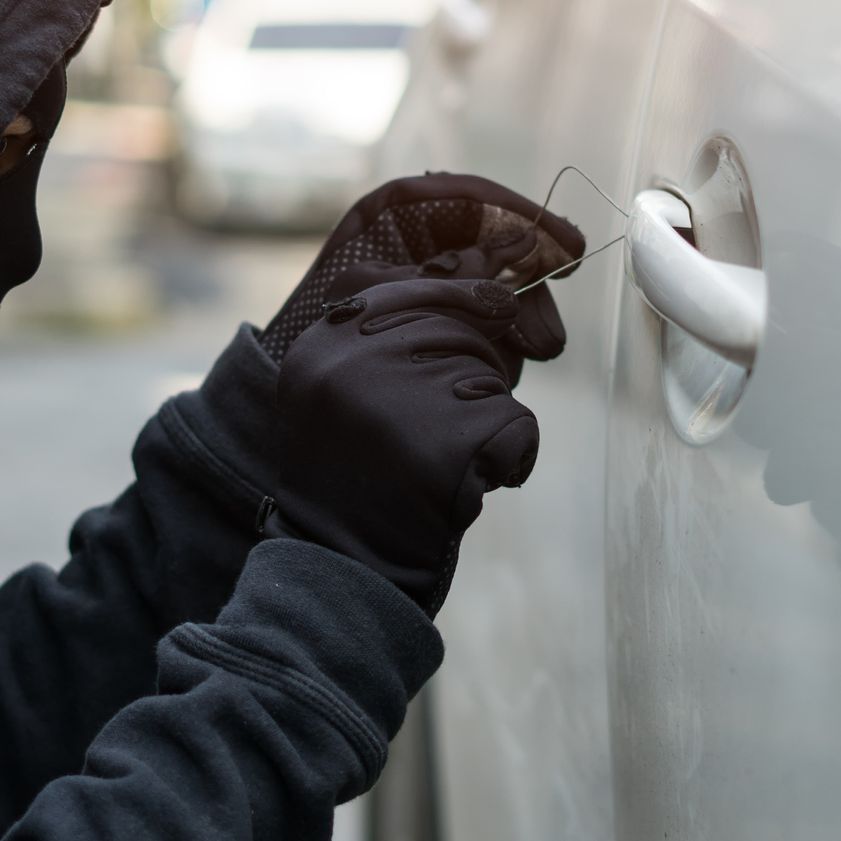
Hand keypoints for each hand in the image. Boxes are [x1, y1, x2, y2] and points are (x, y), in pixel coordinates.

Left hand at [258, 174, 584, 385]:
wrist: (292, 384)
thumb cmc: (325, 323)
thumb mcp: (387, 287)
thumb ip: (455, 269)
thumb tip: (521, 245)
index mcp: (399, 213)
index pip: (478, 199)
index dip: (529, 218)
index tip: (570, 248)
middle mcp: (424, 242)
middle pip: (501, 252)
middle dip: (528, 297)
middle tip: (547, 341)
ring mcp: (437, 284)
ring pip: (501, 296)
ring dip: (518, 332)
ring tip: (521, 362)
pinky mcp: (445, 324)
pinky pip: (487, 329)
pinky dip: (497, 351)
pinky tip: (493, 373)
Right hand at [268, 277, 540, 612]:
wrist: (345, 571)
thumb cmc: (366, 477)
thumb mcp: (360, 389)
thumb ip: (412, 329)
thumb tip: (510, 269)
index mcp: (324, 341)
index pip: (416, 280)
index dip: (469, 291)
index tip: (501, 302)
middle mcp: (350, 360)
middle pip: (464, 323)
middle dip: (481, 366)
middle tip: (450, 423)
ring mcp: (396, 399)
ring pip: (492, 375)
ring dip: (488, 417)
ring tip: (440, 463)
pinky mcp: (446, 445)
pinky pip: (517, 423)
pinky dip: (511, 458)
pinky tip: (466, 488)